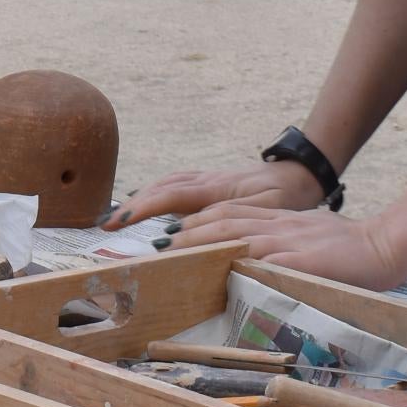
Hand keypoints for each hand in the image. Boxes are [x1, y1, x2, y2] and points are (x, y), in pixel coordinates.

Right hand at [101, 159, 324, 230]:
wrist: (301, 176)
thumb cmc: (287, 198)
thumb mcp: (264, 212)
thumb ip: (229, 220)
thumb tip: (187, 231)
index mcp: (218, 188)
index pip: (171, 194)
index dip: (143, 208)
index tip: (119, 221)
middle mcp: (207, 180)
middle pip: (161, 186)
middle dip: (132, 204)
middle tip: (106, 224)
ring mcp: (207, 178)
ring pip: (166, 183)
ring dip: (140, 198)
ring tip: (118, 217)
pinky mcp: (210, 182)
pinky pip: (175, 184)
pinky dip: (154, 194)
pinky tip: (146, 205)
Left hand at [169, 203, 406, 289]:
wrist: (385, 245)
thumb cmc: (350, 249)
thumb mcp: (308, 242)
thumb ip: (282, 249)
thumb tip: (253, 263)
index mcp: (280, 220)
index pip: (229, 213)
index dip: (198, 221)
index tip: (171, 232)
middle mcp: (279, 225)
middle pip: (224, 220)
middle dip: (188, 231)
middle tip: (159, 245)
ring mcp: (291, 240)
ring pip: (237, 234)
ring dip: (202, 242)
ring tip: (174, 252)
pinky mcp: (304, 258)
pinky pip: (267, 258)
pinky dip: (240, 261)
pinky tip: (219, 268)